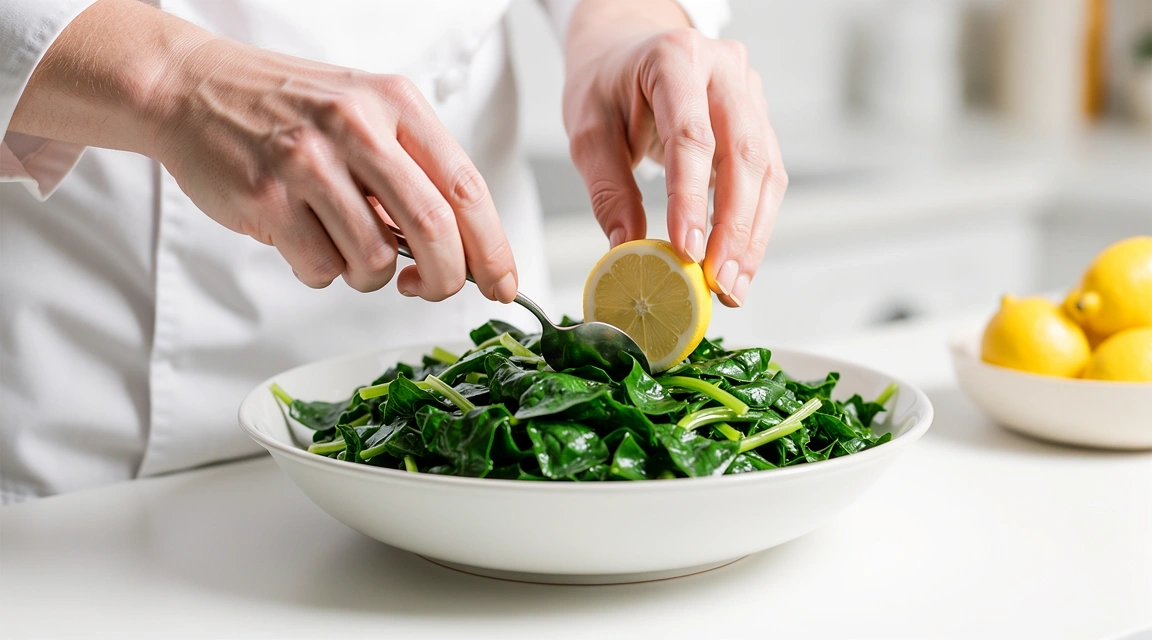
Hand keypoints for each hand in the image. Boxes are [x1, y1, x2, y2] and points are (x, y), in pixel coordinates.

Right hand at [11, 0, 516, 301]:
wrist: (190, 88)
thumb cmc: (287, 110)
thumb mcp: (365, 114)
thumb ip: (413, 173)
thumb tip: (464, 250)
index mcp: (395, 103)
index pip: (466, 186)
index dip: (493, 247)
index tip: (502, 284)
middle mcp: (356, 126)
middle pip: (433, 227)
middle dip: (444, 277)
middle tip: (429, 289)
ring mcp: (307, 161)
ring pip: (373, 260)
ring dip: (368, 276)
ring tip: (344, 245)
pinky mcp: (265, 198)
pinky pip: (319, 269)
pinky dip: (320, 272)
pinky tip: (303, 239)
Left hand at [562, 2, 785, 307]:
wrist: (626, 48)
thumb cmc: (605, 86)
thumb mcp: (589, 132)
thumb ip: (609, 190)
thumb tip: (629, 250)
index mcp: (675, 58)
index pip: (692, 136)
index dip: (692, 199)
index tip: (687, 251)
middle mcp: (724, 69)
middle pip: (743, 155)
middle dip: (733, 228)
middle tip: (719, 283)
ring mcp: (749, 92)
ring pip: (765, 170)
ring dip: (751, 235)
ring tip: (732, 285)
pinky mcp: (759, 120)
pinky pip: (767, 177)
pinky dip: (755, 224)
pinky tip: (739, 261)